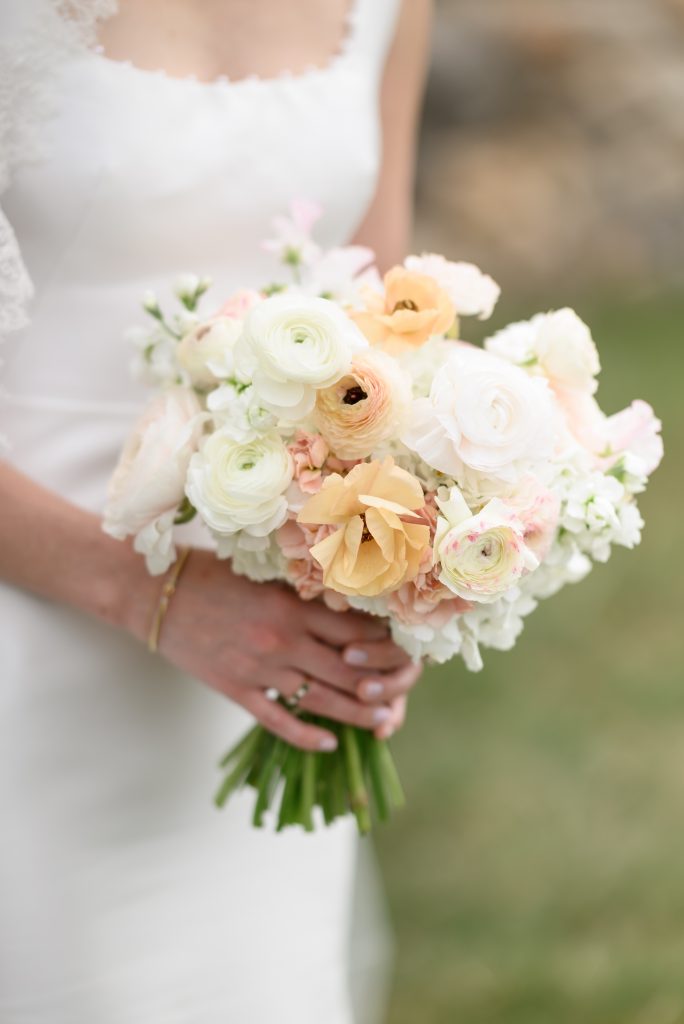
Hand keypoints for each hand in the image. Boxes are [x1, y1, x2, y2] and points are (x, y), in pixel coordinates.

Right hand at [127, 550, 420, 750]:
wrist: (157, 593)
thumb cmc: (213, 575)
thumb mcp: (265, 574)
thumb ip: (303, 592)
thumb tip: (349, 605)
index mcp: (293, 604)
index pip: (356, 629)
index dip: (385, 643)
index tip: (402, 649)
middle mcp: (283, 638)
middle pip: (347, 669)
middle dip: (381, 685)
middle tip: (403, 695)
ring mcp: (259, 667)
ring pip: (321, 699)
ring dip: (356, 713)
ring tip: (383, 722)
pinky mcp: (235, 689)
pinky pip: (278, 719)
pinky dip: (306, 735)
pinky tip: (329, 744)